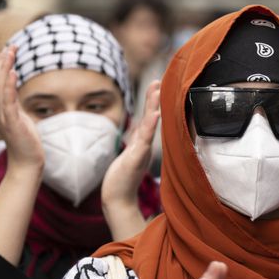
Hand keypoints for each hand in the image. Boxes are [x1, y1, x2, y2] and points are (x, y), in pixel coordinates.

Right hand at [0, 46, 43, 170]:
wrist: (26, 164)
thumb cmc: (26, 142)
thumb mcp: (20, 118)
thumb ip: (15, 105)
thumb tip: (15, 92)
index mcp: (0, 108)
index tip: (8, 51)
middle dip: (0, 61)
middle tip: (10, 46)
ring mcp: (4, 116)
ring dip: (4, 68)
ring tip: (10, 52)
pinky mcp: (12, 122)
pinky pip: (8, 101)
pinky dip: (9, 85)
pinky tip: (14, 73)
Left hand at [102, 81, 159, 208]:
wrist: (118, 198)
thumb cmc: (122, 179)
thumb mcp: (130, 154)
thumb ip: (136, 142)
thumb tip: (139, 130)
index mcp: (142, 142)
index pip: (149, 117)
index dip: (153, 100)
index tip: (157, 83)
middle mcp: (145, 144)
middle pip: (152, 116)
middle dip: (155, 98)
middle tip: (160, 79)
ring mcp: (142, 151)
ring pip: (150, 125)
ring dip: (154, 106)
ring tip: (158, 90)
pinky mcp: (137, 158)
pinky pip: (145, 139)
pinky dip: (151, 126)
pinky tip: (156, 114)